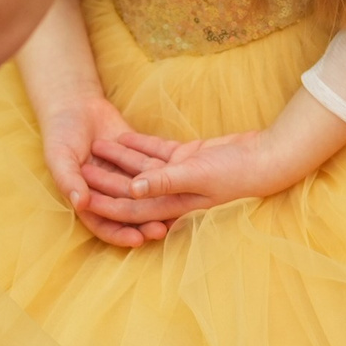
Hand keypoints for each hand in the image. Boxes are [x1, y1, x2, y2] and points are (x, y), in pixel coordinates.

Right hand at [38, 97, 181, 246]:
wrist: (75, 103)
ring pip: (143, 196)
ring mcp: (123, 176)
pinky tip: (178, 182)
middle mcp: (107, 192)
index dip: (119, 234)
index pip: (104, 224)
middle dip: (144, 224)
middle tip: (161, 230)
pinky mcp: (137, 159)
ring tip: (175, 213)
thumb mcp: (59, 156)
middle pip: (127, 214)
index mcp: (86, 199)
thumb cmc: (60, 132)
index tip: (136, 239)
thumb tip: (81, 203)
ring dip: (157, 205)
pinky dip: (163, 178)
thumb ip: (69, 180)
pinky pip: (152, 171)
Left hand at [80, 126, 308, 225]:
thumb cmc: (236, 173)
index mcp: (174, 205)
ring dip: (120, 159)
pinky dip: (141, 146)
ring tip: (95, 145)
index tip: (82, 199)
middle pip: (132, 188)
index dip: (107, 205)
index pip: (132, 208)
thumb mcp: (198, 175)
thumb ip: (164, 182)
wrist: (265, 157)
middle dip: (107, 181)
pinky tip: (122, 136)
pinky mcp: (189, 157)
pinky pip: (158, 152)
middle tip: (80, 169)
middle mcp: (174, 193)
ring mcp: (181, 174)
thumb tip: (132, 190)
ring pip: (142, 168)